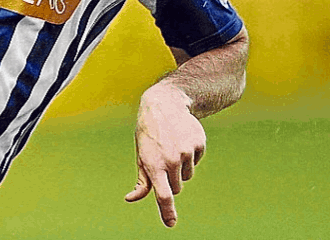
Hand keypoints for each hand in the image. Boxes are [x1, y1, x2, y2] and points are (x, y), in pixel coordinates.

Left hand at [124, 84, 205, 227]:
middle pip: (177, 188)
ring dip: (181, 167)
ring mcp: (186, 152)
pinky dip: (190, 155)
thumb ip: (141, 181)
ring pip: (188, 176)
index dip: (166, 211)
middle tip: (162, 159)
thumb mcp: (141, 155)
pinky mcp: (199, 145)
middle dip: (171, 179)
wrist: (164, 105)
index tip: (170, 224)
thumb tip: (130, 198)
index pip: (162, 194)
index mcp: (153, 164)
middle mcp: (171, 160)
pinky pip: (196, 161)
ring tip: (171, 147)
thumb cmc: (148, 134)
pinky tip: (181, 140)